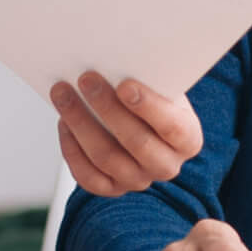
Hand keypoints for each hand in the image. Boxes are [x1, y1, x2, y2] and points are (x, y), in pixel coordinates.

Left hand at [51, 73, 201, 194]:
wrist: (140, 119)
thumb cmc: (151, 96)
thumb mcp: (162, 86)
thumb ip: (150, 79)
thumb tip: (119, 62)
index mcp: (187, 139)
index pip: (172, 127)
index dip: (149, 107)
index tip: (125, 85)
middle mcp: (166, 165)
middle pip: (136, 143)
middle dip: (107, 108)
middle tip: (86, 79)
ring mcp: (138, 180)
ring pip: (106, 158)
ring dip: (80, 123)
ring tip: (63, 93)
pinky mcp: (111, 188)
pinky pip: (88, 176)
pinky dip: (72, 148)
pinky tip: (64, 123)